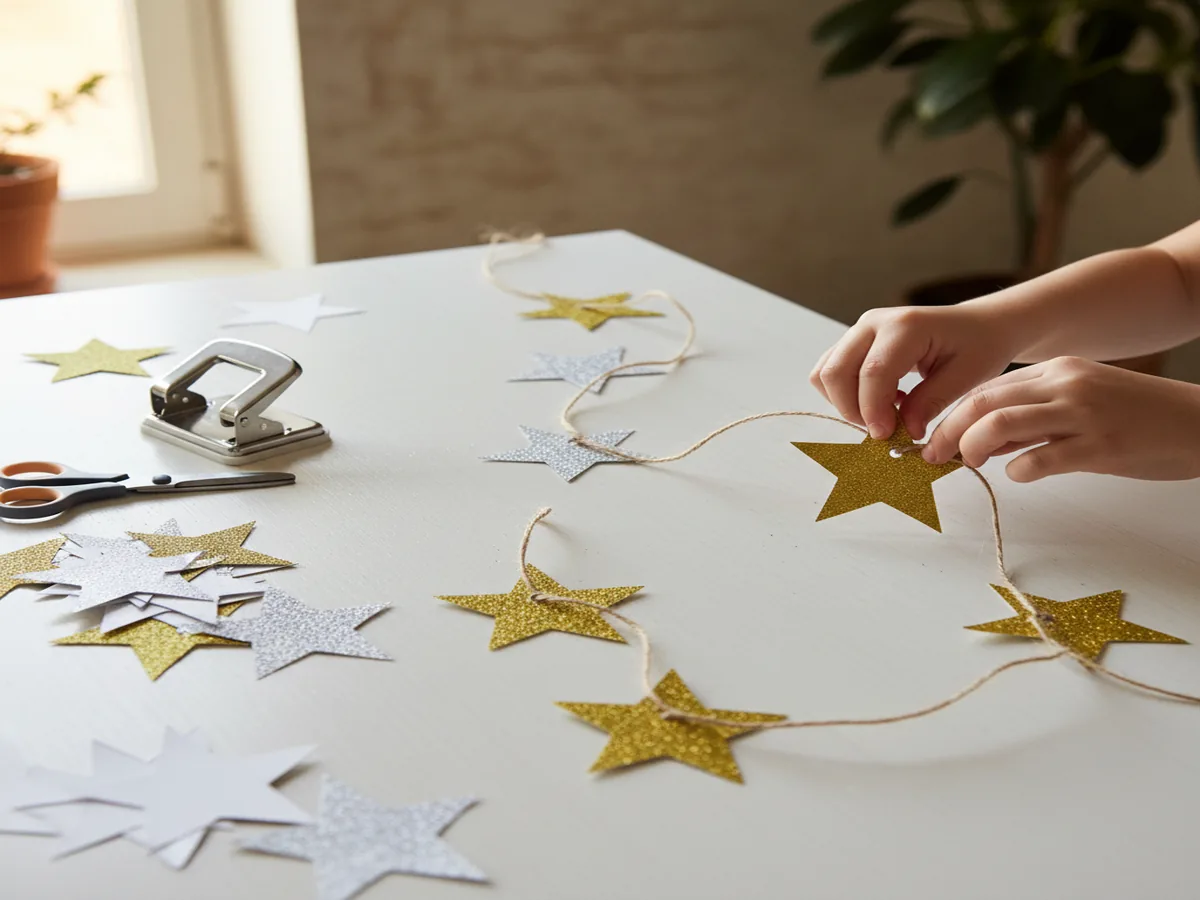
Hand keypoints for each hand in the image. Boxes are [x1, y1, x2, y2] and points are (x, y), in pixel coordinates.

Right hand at [810, 304, 1019, 440]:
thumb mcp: (967, 376)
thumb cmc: (979, 345)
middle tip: (883, 430)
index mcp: (906, 326)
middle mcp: (874, 322)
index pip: (872, 372)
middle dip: (852, 409)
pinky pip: (831, 371)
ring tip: (882, 413)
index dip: (873, 410)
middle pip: (836, 371)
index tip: (886, 437)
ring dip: (845, 402)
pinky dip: (846, 393)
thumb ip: (931, 402)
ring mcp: (860, 330)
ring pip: (825, 372)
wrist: (979, 324)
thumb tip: (904, 430)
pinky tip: (880, 400)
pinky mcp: (855, 341)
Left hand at [921, 357, 1199, 481]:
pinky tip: (1021, 473)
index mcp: (1057, 371)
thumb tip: (983, 442)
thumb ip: (1032, 418)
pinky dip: (1019, 470)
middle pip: (982, 403)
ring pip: (1000, 423)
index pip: (987, 389)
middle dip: (949, 432)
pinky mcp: (1101, 445)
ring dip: (972, 447)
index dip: (952, 416)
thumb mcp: (1079, 403)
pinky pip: (1041, 458)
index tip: (935, 439)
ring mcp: (1082, 413)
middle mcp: (1065, 385)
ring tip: (970, 464)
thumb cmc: (1137, 418)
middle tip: (934, 457)